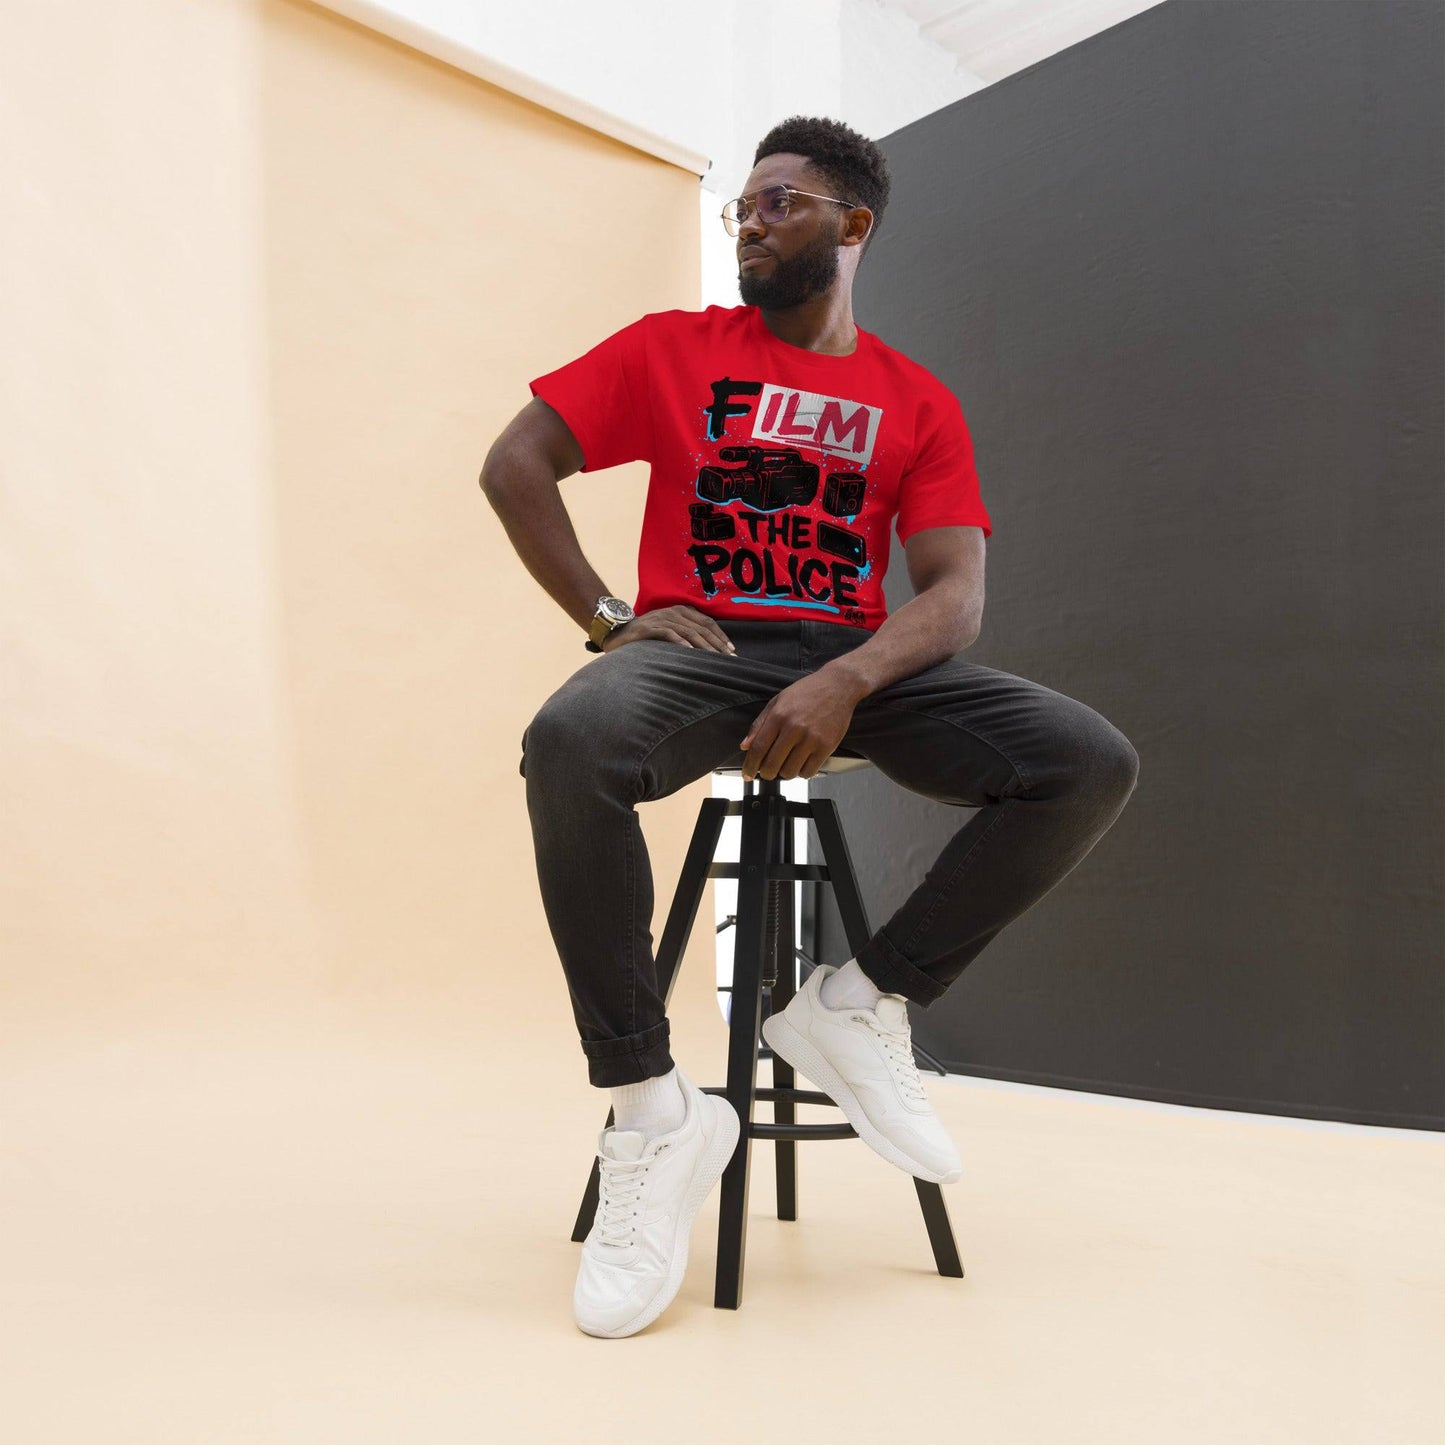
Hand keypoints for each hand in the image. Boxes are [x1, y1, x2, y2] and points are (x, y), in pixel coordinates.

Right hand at [602, 605, 735, 654]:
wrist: (617, 633)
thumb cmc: (647, 636)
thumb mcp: (670, 631)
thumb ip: (687, 634)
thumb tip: (710, 650)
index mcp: (681, 611)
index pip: (707, 622)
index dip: (721, 636)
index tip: (731, 650)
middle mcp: (673, 612)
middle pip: (701, 627)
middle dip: (717, 644)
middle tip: (728, 659)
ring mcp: (661, 619)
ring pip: (689, 631)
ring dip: (704, 646)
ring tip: (714, 658)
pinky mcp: (649, 628)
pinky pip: (668, 634)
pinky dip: (681, 643)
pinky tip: (690, 653)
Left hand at [739, 670, 860, 780]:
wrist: (838, 686)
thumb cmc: (807, 692)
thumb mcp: (778, 701)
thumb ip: (760, 724)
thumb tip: (745, 746)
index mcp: (779, 716)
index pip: (758, 748)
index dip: (750, 766)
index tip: (747, 774)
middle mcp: (794, 728)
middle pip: (772, 764)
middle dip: (766, 773)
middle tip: (767, 772)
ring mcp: (811, 738)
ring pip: (790, 771)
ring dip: (785, 773)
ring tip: (787, 764)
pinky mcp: (826, 746)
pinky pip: (809, 771)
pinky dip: (802, 772)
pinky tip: (801, 763)